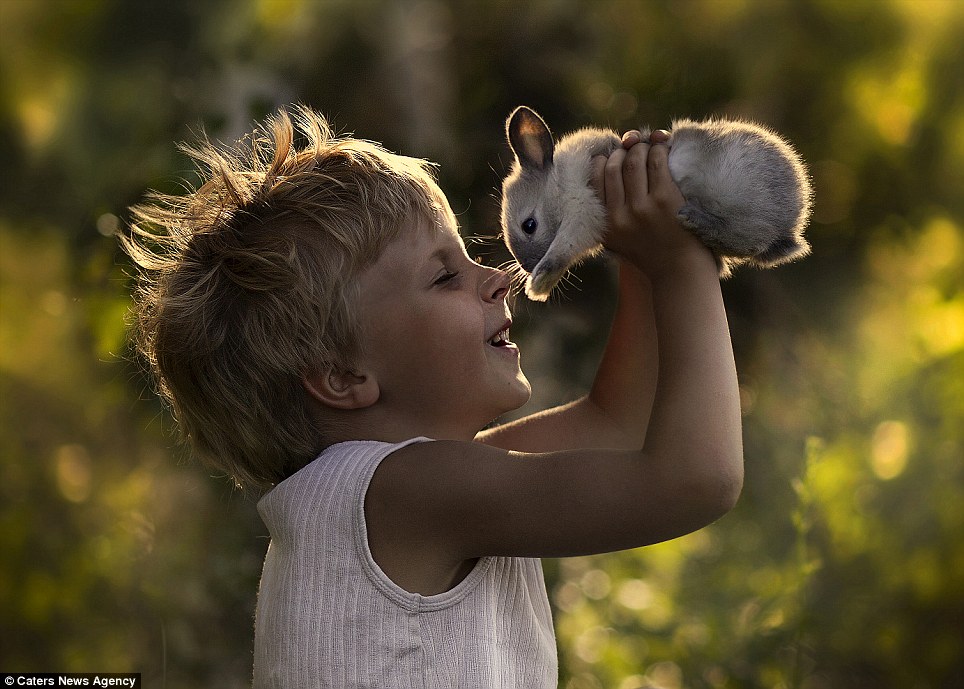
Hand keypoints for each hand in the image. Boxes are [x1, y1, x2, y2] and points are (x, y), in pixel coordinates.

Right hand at [591, 130, 709, 278]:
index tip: (612, 156)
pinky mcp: (666, 200)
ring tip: (648, 148)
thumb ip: (609, 215)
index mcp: (606, 225)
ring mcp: (643, 207)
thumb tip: (605, 168)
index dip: (603, 160)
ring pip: (634, 161)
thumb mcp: (619, 241)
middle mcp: (620, 216)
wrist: (680, 272)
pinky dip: (659, 150)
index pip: (595, 179)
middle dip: (622, 152)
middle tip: (632, 149)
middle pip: (614, 167)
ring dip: (641, 148)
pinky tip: (663, 150)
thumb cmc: (653, 253)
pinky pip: (657, 163)